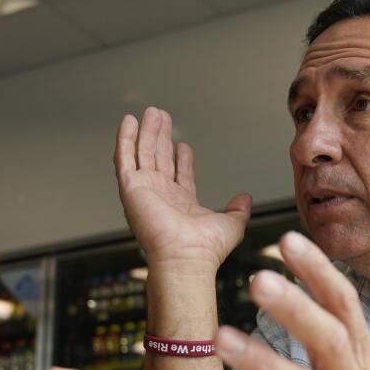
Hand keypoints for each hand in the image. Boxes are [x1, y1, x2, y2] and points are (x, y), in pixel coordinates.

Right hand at [114, 106, 251, 271]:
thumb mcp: (232, 224)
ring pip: (143, 154)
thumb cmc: (206, 249)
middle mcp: (161, 196)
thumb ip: (239, 209)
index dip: (180, 158)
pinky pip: (124, 159)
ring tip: (150, 113)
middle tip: (161, 117)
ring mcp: (144, 191)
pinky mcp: (131, 188)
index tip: (182, 144)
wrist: (186, 256)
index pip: (179, 175)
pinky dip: (125, 140)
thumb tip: (245, 198)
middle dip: (160, 137)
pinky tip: (129, 122)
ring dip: (145, 133)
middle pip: (159, 158)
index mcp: (182, 203)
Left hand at [214, 231, 369, 369]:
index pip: (343, 305)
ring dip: (263, 362)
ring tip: (221, 339)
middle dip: (294, 306)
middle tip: (257, 277)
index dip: (318, 271)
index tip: (288, 239)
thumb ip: (333, 334)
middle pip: (327, 338)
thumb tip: (301, 285)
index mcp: (361, 360)